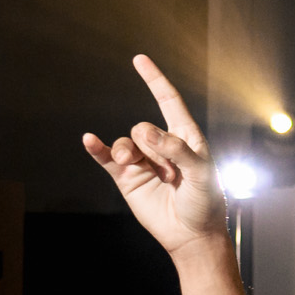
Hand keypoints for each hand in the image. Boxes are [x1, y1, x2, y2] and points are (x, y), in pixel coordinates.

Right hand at [81, 55, 228, 258]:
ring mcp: (143, 161)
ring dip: (130, 154)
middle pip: (143, 128)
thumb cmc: (205, 202)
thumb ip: (176, 150)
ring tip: (147, 173)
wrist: (192, 235)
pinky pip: (107, 158)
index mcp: (186, 137)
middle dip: (153, 148)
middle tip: (173, 175)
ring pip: (125, 143)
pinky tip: (89, 140)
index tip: (139, 59)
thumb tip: (144, 130)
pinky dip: (98, 148)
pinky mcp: (127, 178)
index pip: (168, 101)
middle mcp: (162, 145)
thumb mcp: (202, 173)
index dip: (154, 80)